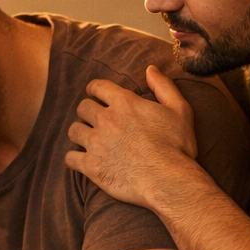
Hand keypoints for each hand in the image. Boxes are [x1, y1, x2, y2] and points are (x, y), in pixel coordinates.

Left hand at [66, 65, 199, 208]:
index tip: (95, 94)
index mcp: (124, 102)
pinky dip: (73, 158)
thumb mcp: (180, 110)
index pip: (98, 87)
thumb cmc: (177, 146)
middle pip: (83, 108)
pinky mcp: (91, 166)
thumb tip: (150, 69)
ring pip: (73, 131)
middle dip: (87, 111)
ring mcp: (96, 143)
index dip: (95, 89)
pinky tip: (80, 160)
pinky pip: (70, 158)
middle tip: (94, 120)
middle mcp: (105, 119)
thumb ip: (164, 87)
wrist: (168, 180)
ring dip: (79, 133)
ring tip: (86, 139)